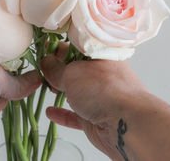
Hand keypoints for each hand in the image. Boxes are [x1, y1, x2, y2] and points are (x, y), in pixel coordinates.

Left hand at [0, 39, 40, 160]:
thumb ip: (18, 80)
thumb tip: (37, 79)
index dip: (1, 36)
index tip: (18, 32)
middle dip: (14, 59)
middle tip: (32, 51)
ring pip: (2, 81)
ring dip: (17, 79)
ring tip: (37, 69)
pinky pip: (4, 99)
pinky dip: (16, 95)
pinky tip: (31, 88)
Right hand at [41, 42, 169, 160]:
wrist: (127, 124)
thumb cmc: (103, 89)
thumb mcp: (72, 73)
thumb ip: (55, 69)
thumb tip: (44, 62)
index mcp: (99, 55)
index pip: (75, 46)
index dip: (58, 48)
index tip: (43, 50)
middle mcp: (101, 73)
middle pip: (74, 68)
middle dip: (57, 70)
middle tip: (41, 69)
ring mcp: (99, 95)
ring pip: (75, 90)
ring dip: (60, 89)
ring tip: (45, 87)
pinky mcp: (95, 115)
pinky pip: (76, 113)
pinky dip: (63, 112)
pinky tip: (50, 112)